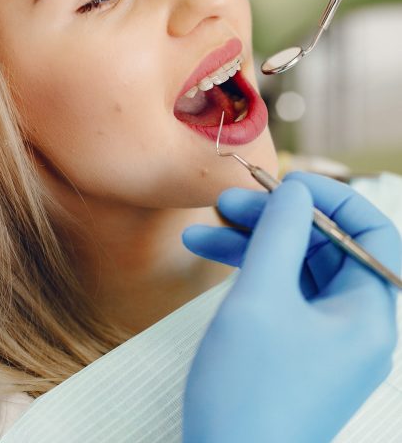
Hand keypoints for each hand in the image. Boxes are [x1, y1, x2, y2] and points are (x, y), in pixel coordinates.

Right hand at [183, 175, 400, 441]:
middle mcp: (353, 324)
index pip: (371, 234)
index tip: (287, 183)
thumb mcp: (260, 299)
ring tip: (206, 228)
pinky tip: (208, 254)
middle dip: (276, 220)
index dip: (333, 199)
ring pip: (295, 268)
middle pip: (324, 247)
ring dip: (253, 242)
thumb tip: (295, 191)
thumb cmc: (248, 393)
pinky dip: (247, 270)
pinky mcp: (292, 347)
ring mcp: (321, 337)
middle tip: (230, 203)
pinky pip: (278, 292)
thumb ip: (281, 234)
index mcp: (367, 315)